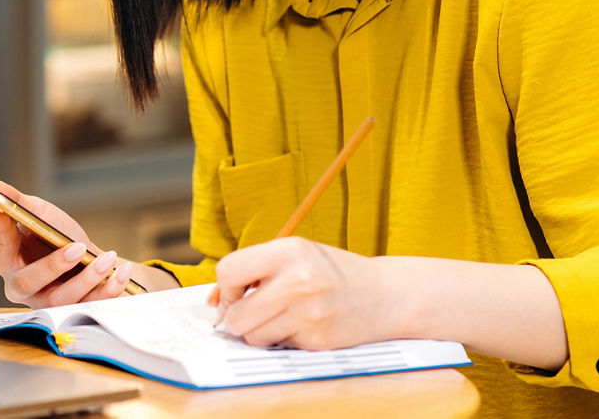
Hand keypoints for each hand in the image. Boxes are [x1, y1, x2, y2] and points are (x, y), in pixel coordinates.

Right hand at [0, 178, 136, 307]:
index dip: (1, 233)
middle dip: (53, 265)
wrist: (87, 258)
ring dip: (87, 279)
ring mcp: (46, 302)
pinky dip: (108, 290)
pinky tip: (120, 272)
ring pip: (61, 299)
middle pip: (28, 282)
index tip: (4, 213)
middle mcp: (21, 286)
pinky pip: (89, 306)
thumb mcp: (39, 214)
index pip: (0, 248)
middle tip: (77, 248)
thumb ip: (16, 201)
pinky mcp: (72, 311)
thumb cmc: (55, 235)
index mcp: (6, 260)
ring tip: (107, 260)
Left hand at [213, 237, 397, 349]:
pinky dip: (283, 340)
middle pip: (237, 315)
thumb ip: (254, 270)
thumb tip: (212, 302)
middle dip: (239, 316)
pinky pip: (277, 347)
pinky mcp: (317, 341)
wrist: (385, 295)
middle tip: (256, 309)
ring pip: (253, 337)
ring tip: (283, 315)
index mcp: (290, 250)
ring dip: (260, 331)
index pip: (229, 270)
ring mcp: (310, 314)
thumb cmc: (330, 272)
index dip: (227, 285)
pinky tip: (303, 325)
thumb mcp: (295, 254)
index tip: (239, 289)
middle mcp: (300, 280)